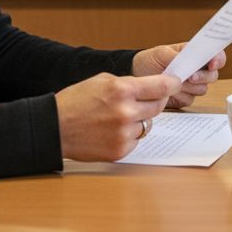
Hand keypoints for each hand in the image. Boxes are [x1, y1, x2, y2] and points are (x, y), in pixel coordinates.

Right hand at [56, 73, 180, 161]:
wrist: (55, 127)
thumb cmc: (76, 101)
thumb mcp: (101, 81)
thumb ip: (129, 83)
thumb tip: (152, 86)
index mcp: (122, 89)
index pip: (161, 86)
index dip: (172, 84)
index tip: (176, 83)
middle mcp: (126, 112)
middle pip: (158, 106)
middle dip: (154, 101)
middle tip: (144, 99)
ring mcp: (124, 133)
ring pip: (148, 124)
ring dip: (139, 119)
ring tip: (118, 116)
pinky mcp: (121, 150)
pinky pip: (136, 139)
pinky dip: (129, 135)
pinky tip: (111, 130)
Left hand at [133, 43, 226, 108]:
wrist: (136, 76)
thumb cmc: (149, 60)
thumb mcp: (160, 53)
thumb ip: (176, 56)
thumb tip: (188, 62)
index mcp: (195, 55)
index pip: (216, 56)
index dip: (218, 60)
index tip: (212, 64)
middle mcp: (197, 70)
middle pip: (213, 76)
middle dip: (202, 77)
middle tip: (190, 77)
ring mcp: (191, 85)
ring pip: (202, 90)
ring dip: (189, 87)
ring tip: (174, 83)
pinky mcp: (184, 98)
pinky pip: (189, 100)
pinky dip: (179, 96)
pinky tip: (169, 92)